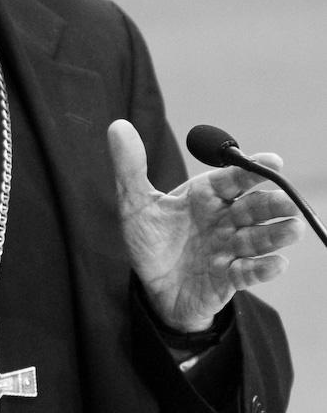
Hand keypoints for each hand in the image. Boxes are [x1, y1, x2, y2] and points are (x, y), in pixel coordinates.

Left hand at [108, 120, 304, 331]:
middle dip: (272, 203)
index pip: (233, 178)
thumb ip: (130, 167)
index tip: (274, 161)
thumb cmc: (151, 240)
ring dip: (276, 234)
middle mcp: (223, 220)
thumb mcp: (135, 203)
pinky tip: (276, 264)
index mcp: (206, 196)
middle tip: (288, 200)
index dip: (253, 170)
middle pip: (252, 208)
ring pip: (257, 239)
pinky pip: (248, 273)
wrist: (152, 286)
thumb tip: (118, 126)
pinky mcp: (227, 279)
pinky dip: (263, 269)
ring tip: (293, 228)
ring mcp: (228, 250)